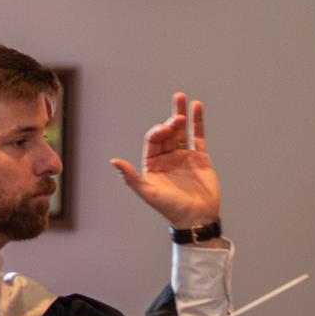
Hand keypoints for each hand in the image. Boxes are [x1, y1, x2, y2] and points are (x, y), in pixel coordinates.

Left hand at [110, 93, 220, 231]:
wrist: (197, 218)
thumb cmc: (171, 208)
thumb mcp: (148, 192)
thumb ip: (131, 177)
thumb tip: (114, 161)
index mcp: (152, 163)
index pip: (153, 140)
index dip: (158, 131)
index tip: (166, 130)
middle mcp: (167, 157)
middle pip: (167, 132)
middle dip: (171, 122)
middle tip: (177, 118)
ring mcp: (184, 156)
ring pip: (181, 130)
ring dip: (181, 114)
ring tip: (181, 97)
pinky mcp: (200, 157)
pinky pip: (197, 136)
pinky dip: (197, 121)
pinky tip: (196, 106)